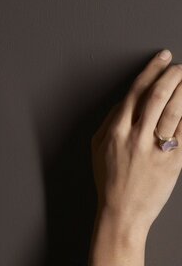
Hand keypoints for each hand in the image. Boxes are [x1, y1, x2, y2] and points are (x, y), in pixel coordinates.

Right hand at [90, 49, 181, 264]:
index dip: (150, 71)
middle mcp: (136, 136)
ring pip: (175, 111)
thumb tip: (126, 101)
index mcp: (116, 130)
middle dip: (171, 76)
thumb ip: (110, 121)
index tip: (161, 59)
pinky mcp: (175, 162)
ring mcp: (157, 149)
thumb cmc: (109, 179)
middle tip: (179, 66)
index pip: (135, 92)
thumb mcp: (98, 146)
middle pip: (157, 96)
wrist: (122, 211)